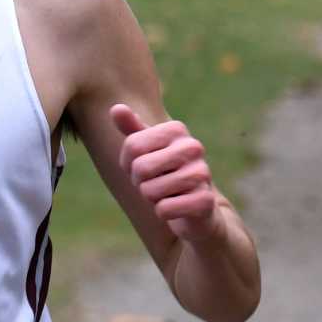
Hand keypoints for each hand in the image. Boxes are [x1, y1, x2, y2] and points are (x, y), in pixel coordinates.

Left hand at [111, 104, 219, 243]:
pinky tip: (177, 208)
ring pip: (150, 191)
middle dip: (140, 182)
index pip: (131, 145)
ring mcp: (202, 173)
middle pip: (140, 168)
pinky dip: (163, 213)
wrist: (195, 208)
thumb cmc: (165, 174)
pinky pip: (164, 210)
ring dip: (153, 199)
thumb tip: (116, 108)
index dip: (128, 163)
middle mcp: (193, 147)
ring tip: (168, 194)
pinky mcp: (205, 201)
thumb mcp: (146, 150)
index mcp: (177, 129)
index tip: (144, 167)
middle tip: (156, 183)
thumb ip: (132, 130)